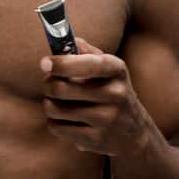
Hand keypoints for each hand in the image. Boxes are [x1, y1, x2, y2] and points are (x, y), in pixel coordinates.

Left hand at [41, 37, 156, 155]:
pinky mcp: (96, 140)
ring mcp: (107, 119)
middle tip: (50, 84)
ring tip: (58, 102)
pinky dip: (54, 122)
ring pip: (54, 108)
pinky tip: (66, 120)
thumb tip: (63, 39)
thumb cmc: (110, 90)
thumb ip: (84, 50)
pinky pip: (56, 127)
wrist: (134, 133)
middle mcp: (115, 94)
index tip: (45, 63)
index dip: (61, 63)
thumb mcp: (106, 67)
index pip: (86, 63)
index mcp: (116, 69)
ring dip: (49, 104)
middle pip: (59, 88)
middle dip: (47, 85)